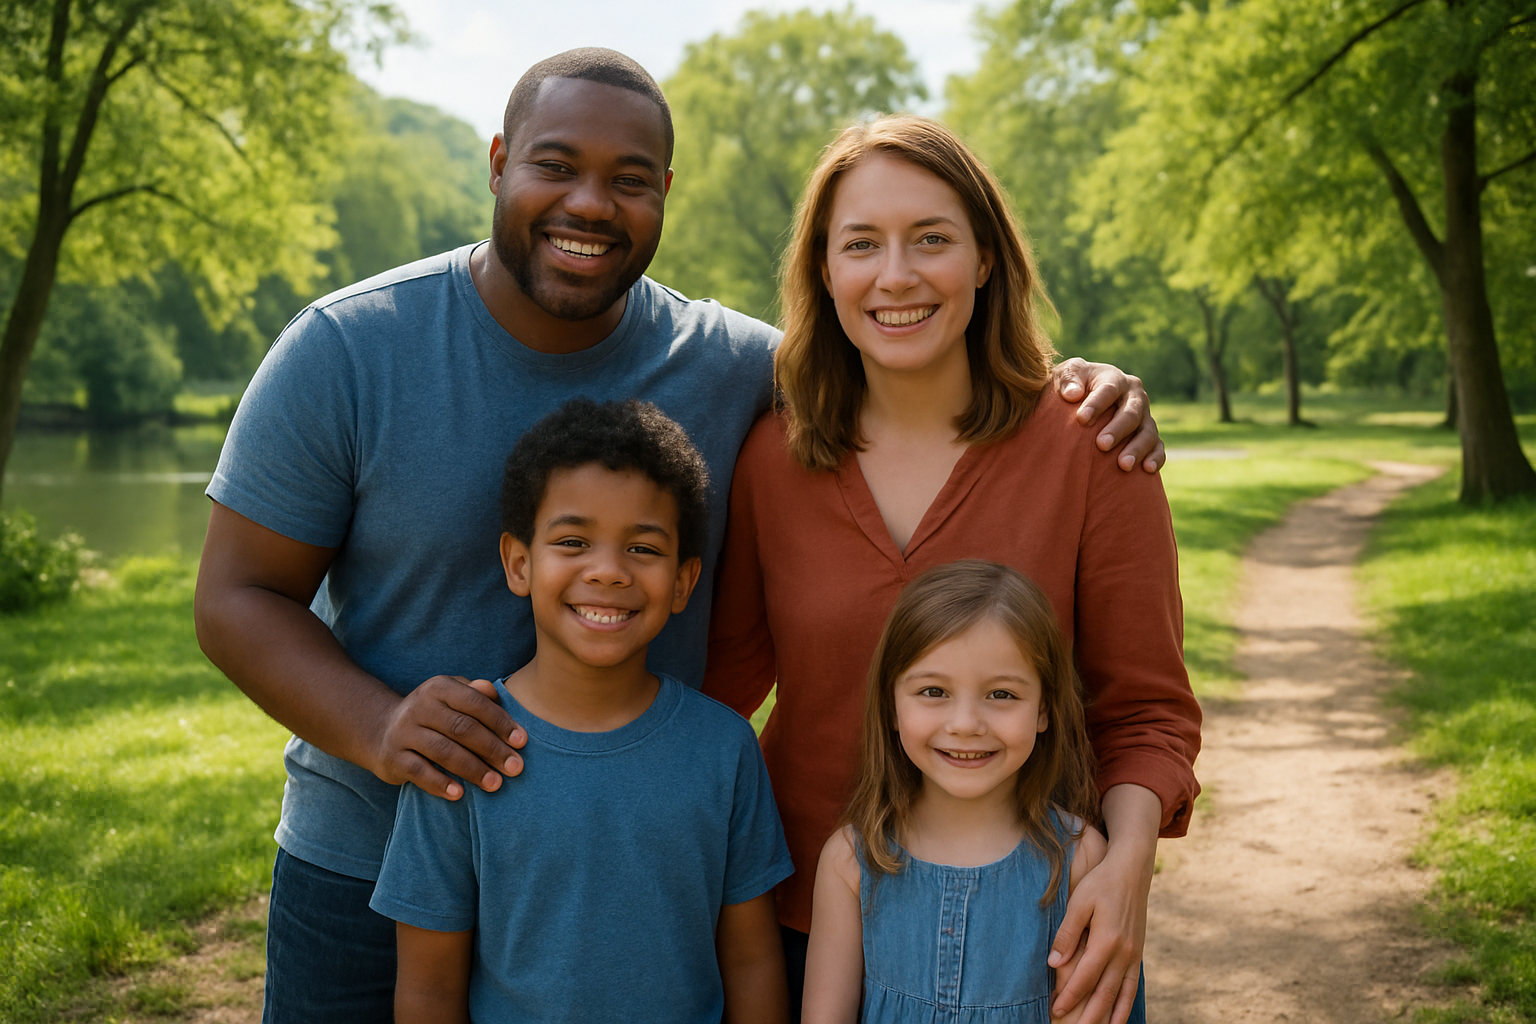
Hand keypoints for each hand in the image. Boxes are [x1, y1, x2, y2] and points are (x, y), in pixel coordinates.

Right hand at [372, 675, 526, 799]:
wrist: (382, 730)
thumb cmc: (434, 713)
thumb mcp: (452, 697)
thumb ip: (475, 694)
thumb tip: (494, 690)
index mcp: (439, 687)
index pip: (474, 703)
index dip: (500, 722)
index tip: (522, 742)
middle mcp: (420, 706)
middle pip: (462, 728)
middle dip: (492, 749)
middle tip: (516, 767)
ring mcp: (404, 732)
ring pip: (443, 751)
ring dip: (472, 769)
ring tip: (495, 784)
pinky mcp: (393, 757)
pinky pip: (418, 771)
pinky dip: (439, 783)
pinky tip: (459, 794)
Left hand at [1047, 842, 1152, 1023]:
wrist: (1132, 869)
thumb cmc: (1101, 882)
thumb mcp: (1079, 902)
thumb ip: (1067, 934)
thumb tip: (1054, 963)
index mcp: (1107, 940)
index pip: (1085, 977)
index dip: (1070, 996)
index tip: (1056, 1009)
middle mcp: (1124, 952)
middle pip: (1104, 992)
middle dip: (1087, 1014)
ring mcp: (1134, 954)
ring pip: (1120, 994)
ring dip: (1108, 1017)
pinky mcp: (1138, 953)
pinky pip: (1132, 986)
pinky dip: (1125, 1005)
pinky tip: (1118, 1019)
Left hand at [1052, 358, 1164, 473]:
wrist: (1086, 398)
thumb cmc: (1073, 387)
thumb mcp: (1066, 374)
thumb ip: (1068, 379)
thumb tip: (1073, 394)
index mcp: (1115, 379)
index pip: (1108, 390)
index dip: (1096, 404)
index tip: (1081, 419)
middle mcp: (1135, 397)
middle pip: (1131, 413)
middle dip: (1118, 430)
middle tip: (1102, 444)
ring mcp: (1145, 417)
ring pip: (1148, 432)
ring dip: (1137, 448)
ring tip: (1124, 465)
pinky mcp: (1150, 436)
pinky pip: (1158, 447)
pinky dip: (1155, 457)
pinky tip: (1148, 469)